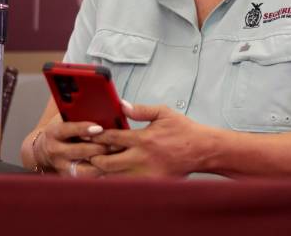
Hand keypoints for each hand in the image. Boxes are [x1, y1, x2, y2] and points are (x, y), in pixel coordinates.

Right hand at [34, 120, 111, 177]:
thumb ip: (79, 116)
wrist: (44, 151)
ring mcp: (61, 166)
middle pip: (79, 150)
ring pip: (84, 169)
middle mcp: (56, 151)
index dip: (84, 129)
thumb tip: (105, 111)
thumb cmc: (62, 132)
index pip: (68, 129)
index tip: (99, 128)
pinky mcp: (68, 177)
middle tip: (116, 144)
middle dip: (99, 147)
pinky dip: (100, 173)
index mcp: (54, 132)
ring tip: (116, 157)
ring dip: (102, 163)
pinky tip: (112, 168)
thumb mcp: (65, 120)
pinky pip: (87, 178)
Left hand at [89, 102, 212, 177]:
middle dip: (95, 158)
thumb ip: (141, 110)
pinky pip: (129, 185)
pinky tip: (112, 178)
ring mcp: (146, 173)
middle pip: (107, 162)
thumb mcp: (163, 113)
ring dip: (103, 172)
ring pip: (115, 177)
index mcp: (143, 138)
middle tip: (88, 155)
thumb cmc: (184, 131)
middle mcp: (142, 158)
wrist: (202, 150)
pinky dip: (118, 182)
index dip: (97, 137)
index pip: (112, 138)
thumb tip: (122, 105)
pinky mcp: (152, 184)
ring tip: (94, 167)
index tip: (88, 136)